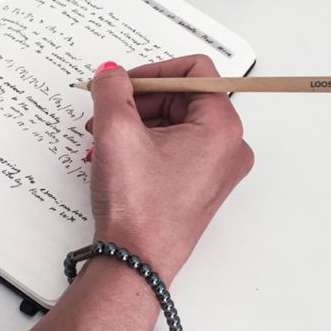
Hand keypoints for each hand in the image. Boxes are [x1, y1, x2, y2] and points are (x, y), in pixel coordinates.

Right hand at [87, 55, 253, 283]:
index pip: (194, 70)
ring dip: (136, 122)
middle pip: (182, 96)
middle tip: (106, 113)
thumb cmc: (138, 208)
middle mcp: (228, 147)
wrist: (135, 260)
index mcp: (222, 128)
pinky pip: (173, 147)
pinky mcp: (198, 184)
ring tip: (103, 138)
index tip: (123, 84)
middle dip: (138, 101)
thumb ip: (112, 89)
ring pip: (174, 122)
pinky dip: (143, 143)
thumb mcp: (116, 132)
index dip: (152, 70)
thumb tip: (111, 73)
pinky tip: (116, 155)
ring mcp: (215, 168)